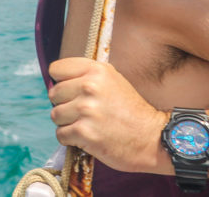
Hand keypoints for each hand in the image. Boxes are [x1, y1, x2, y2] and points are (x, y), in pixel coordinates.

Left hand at [47, 57, 168, 173]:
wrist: (154, 140)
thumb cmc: (131, 111)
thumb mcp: (113, 80)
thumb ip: (86, 75)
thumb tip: (57, 79)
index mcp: (96, 70)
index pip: (56, 69)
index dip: (62, 82)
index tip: (73, 91)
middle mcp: (90, 87)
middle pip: (54, 94)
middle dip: (65, 104)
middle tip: (85, 113)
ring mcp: (86, 110)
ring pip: (55, 115)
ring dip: (68, 123)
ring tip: (88, 125)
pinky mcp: (84, 132)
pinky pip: (61, 134)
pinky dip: (71, 139)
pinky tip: (88, 137)